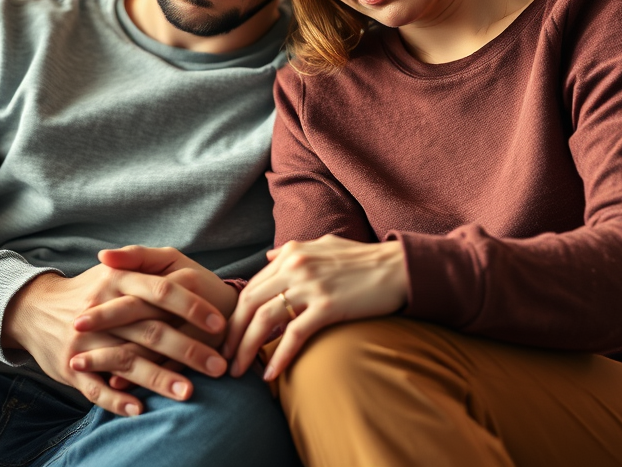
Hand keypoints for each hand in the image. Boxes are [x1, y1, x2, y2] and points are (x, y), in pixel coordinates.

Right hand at [1, 248, 229, 415]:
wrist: (35, 308)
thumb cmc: (89, 290)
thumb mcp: (114, 269)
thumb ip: (146, 266)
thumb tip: (186, 275)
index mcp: (117, 280)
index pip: (161, 291)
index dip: (191, 307)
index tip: (219, 324)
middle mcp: (101, 310)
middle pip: (150, 330)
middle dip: (187, 350)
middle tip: (218, 367)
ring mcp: (85, 341)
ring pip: (126, 360)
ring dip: (158, 378)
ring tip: (188, 392)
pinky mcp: (71, 368)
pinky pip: (95, 387)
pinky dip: (116, 399)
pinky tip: (140, 409)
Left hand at [222, 235, 407, 380]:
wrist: (398, 267)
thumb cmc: (363, 259)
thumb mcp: (323, 245)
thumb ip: (292, 251)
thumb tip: (268, 257)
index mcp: (291, 253)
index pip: (251, 287)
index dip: (234, 315)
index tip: (227, 337)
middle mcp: (295, 266)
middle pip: (249, 303)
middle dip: (232, 334)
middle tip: (224, 359)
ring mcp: (311, 286)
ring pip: (265, 319)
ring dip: (247, 349)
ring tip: (239, 371)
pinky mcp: (328, 306)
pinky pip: (294, 334)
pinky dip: (279, 357)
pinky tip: (271, 375)